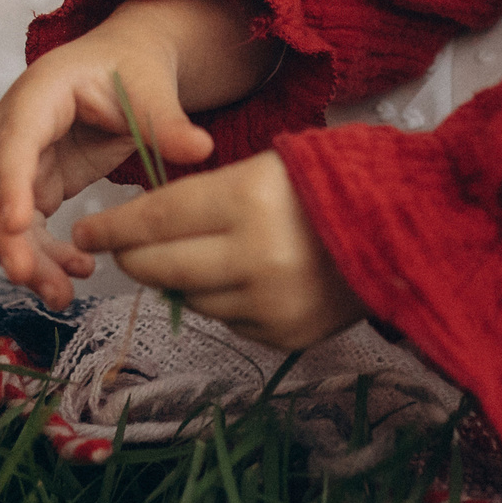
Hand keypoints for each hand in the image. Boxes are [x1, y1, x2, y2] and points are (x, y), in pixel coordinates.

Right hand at [0, 9, 222, 307]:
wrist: (127, 65)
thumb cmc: (132, 67)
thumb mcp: (152, 87)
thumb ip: (168, 120)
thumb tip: (200, 149)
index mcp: (41, 91)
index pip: (15, 140)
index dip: (10, 182)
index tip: (18, 225)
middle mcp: (16, 123)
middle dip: (1, 232)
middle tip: (26, 276)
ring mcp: (21, 156)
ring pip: (0, 211)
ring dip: (22, 254)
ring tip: (59, 295)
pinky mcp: (36, 181)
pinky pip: (26, 226)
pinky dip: (43, 254)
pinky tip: (76, 272)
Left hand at [72, 150, 366, 350]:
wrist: (411, 230)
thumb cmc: (333, 184)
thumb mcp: (266, 167)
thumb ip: (207, 198)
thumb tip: (147, 230)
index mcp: (249, 201)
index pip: (157, 218)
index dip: (116, 226)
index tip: (90, 228)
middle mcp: (255, 258)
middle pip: (163, 266)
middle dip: (133, 257)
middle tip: (120, 248)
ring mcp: (271, 304)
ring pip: (191, 298)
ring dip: (180, 279)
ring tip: (192, 256)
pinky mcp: (286, 335)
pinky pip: (229, 320)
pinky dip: (223, 300)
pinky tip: (241, 277)